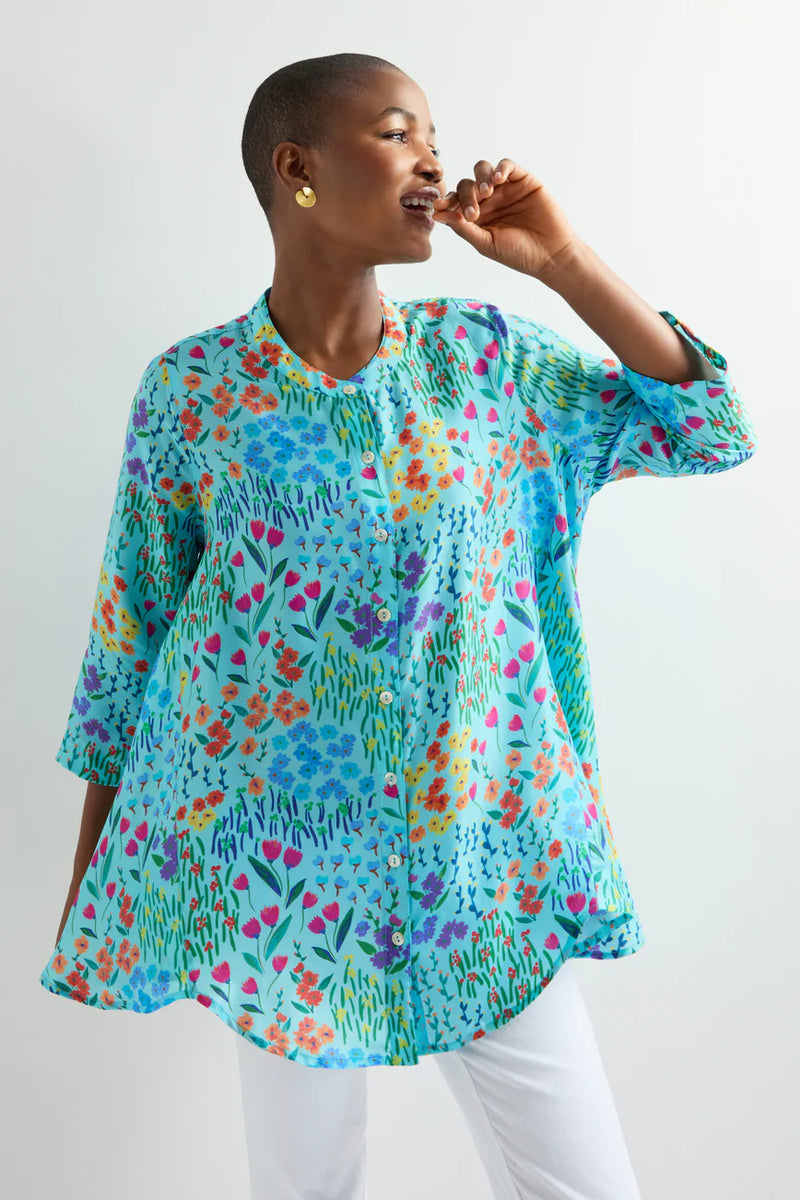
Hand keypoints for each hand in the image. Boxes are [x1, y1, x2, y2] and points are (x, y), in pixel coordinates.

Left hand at [431, 158, 580, 282]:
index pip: (455, 201)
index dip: (446, 201)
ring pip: (483, 169)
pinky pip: (507, 165)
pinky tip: (499, 179)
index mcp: (476, 216)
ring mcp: (505, 189)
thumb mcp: (485, 243)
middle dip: (465, 195)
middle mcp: (488, 200)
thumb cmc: (518, 254)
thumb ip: (462, 227)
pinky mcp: (523, 180)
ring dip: (480, 178)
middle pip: (466, 184)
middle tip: (474, 212)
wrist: (551, 254)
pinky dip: (500, 168)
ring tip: (487, 193)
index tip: (438, 206)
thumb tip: (436, 214)